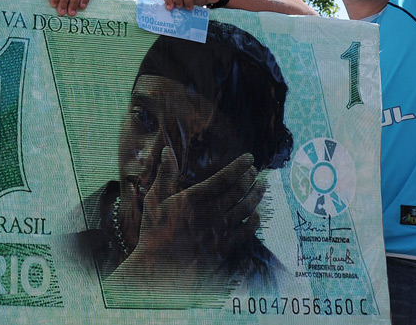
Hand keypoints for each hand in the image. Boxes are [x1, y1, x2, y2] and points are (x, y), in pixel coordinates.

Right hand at [40, 0, 88, 15]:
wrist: (38, 10)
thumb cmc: (54, 15)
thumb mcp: (66, 14)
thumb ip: (73, 13)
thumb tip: (85, 23)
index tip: (82, 7)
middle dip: (74, 2)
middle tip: (71, 14)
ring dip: (64, 1)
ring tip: (61, 12)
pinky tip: (53, 4)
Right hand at [133, 151, 261, 265]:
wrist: (160, 266)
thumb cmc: (155, 232)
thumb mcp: (154, 200)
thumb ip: (164, 174)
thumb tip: (167, 149)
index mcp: (195, 198)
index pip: (225, 176)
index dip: (240, 165)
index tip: (249, 157)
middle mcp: (211, 211)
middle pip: (240, 189)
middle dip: (250, 177)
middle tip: (255, 170)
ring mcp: (220, 229)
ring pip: (247, 207)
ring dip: (257, 194)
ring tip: (262, 185)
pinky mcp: (226, 246)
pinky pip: (248, 229)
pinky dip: (255, 219)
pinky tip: (256, 214)